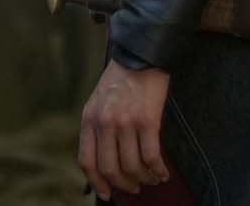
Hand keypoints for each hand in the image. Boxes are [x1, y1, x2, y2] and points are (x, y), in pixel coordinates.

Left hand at [78, 60, 171, 198]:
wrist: (141, 56)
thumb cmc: (121, 80)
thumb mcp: (98, 101)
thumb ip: (97, 127)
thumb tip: (103, 161)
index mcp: (89, 118)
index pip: (87, 161)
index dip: (96, 183)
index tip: (107, 194)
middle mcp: (104, 122)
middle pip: (110, 168)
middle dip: (124, 185)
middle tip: (134, 188)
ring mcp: (125, 122)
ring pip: (132, 166)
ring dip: (144, 179)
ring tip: (152, 179)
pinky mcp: (147, 120)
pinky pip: (152, 157)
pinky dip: (158, 170)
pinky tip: (162, 172)